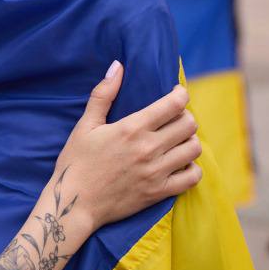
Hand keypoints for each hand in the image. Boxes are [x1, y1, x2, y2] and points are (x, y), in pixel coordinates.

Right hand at [53, 61, 201, 232]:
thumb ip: (103, 94)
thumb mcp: (85, 125)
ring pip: (194, 148)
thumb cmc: (76, 162)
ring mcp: (156, 172)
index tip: (176, 94)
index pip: (174, 104)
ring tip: (176, 141)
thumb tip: (117, 66)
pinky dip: (191, 168)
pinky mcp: (159, 192)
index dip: (180, 94)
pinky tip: (179, 164)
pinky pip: (192, 177)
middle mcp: (148, 149)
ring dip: (188, 141)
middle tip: (173, 119)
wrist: (75, 204)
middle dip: (185, 116)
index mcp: (132, 128)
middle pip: (189, 124)